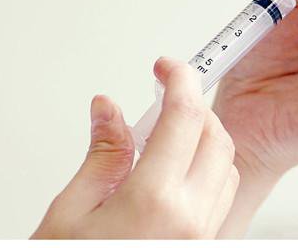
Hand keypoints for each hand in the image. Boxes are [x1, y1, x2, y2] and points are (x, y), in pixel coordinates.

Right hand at [32, 57, 238, 238]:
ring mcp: (202, 239)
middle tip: (164, 98)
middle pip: (216, 137)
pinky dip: (210, 172)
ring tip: (169, 135)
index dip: (179, 79)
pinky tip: (179, 171)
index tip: (168, 66)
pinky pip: (224, 198)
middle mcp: (189, 221)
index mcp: (153, 202)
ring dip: (206, 140)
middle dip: (194, 108)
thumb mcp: (70, 212)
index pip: (184, 117)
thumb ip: (101, 153)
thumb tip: (109, 109)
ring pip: (228, 166)